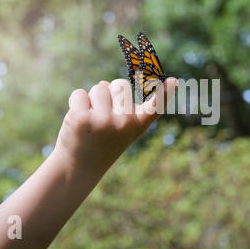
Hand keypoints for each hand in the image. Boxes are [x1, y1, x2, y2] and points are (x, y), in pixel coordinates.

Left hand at [54, 77, 177, 173]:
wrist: (80, 166)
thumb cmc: (104, 142)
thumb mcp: (121, 127)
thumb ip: (120, 104)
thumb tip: (104, 83)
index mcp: (137, 125)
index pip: (155, 107)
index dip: (165, 93)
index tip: (174, 81)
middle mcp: (124, 123)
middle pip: (120, 85)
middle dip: (110, 93)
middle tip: (104, 116)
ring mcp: (102, 120)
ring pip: (98, 88)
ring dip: (92, 99)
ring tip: (90, 121)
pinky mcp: (81, 118)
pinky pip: (79, 93)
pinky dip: (76, 102)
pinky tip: (77, 120)